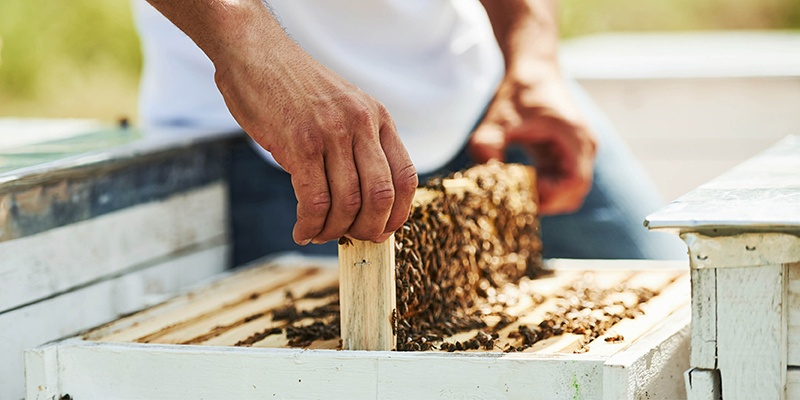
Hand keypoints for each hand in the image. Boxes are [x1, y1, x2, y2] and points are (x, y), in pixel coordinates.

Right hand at [214, 26, 417, 244]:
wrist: (255, 52)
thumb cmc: (293, 87)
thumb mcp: (341, 108)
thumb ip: (356, 145)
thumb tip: (359, 201)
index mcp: (377, 117)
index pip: (406, 177)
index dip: (398, 214)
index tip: (383, 231)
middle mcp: (361, 125)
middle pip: (381, 196)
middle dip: (369, 230)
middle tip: (352, 240)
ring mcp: (332, 134)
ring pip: (348, 203)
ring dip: (334, 231)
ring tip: (318, 234)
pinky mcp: (301, 144)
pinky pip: (315, 200)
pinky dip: (310, 225)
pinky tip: (302, 230)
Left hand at [468, 70, 596, 214]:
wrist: (533, 70)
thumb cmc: (517, 92)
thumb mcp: (497, 119)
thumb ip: (487, 145)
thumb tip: (483, 176)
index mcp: (574, 137)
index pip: (574, 183)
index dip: (549, 195)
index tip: (521, 192)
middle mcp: (584, 147)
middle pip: (574, 193)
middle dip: (545, 202)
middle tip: (515, 200)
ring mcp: (580, 152)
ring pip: (568, 191)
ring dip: (544, 197)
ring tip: (516, 190)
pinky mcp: (569, 154)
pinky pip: (561, 182)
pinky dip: (543, 188)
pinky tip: (519, 182)